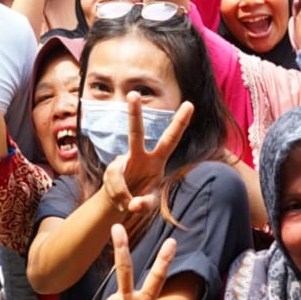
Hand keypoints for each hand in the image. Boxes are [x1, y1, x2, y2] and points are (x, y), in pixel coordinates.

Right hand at [100, 95, 194, 212]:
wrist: (120, 202)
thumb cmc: (141, 198)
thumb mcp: (149, 205)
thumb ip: (145, 205)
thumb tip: (134, 205)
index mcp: (156, 160)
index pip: (170, 139)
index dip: (180, 123)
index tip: (190, 103)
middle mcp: (139, 156)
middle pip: (135, 133)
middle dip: (134, 114)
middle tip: (133, 94)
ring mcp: (121, 162)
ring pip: (116, 172)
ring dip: (122, 193)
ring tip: (128, 204)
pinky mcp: (110, 171)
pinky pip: (113, 184)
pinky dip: (118, 197)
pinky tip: (120, 202)